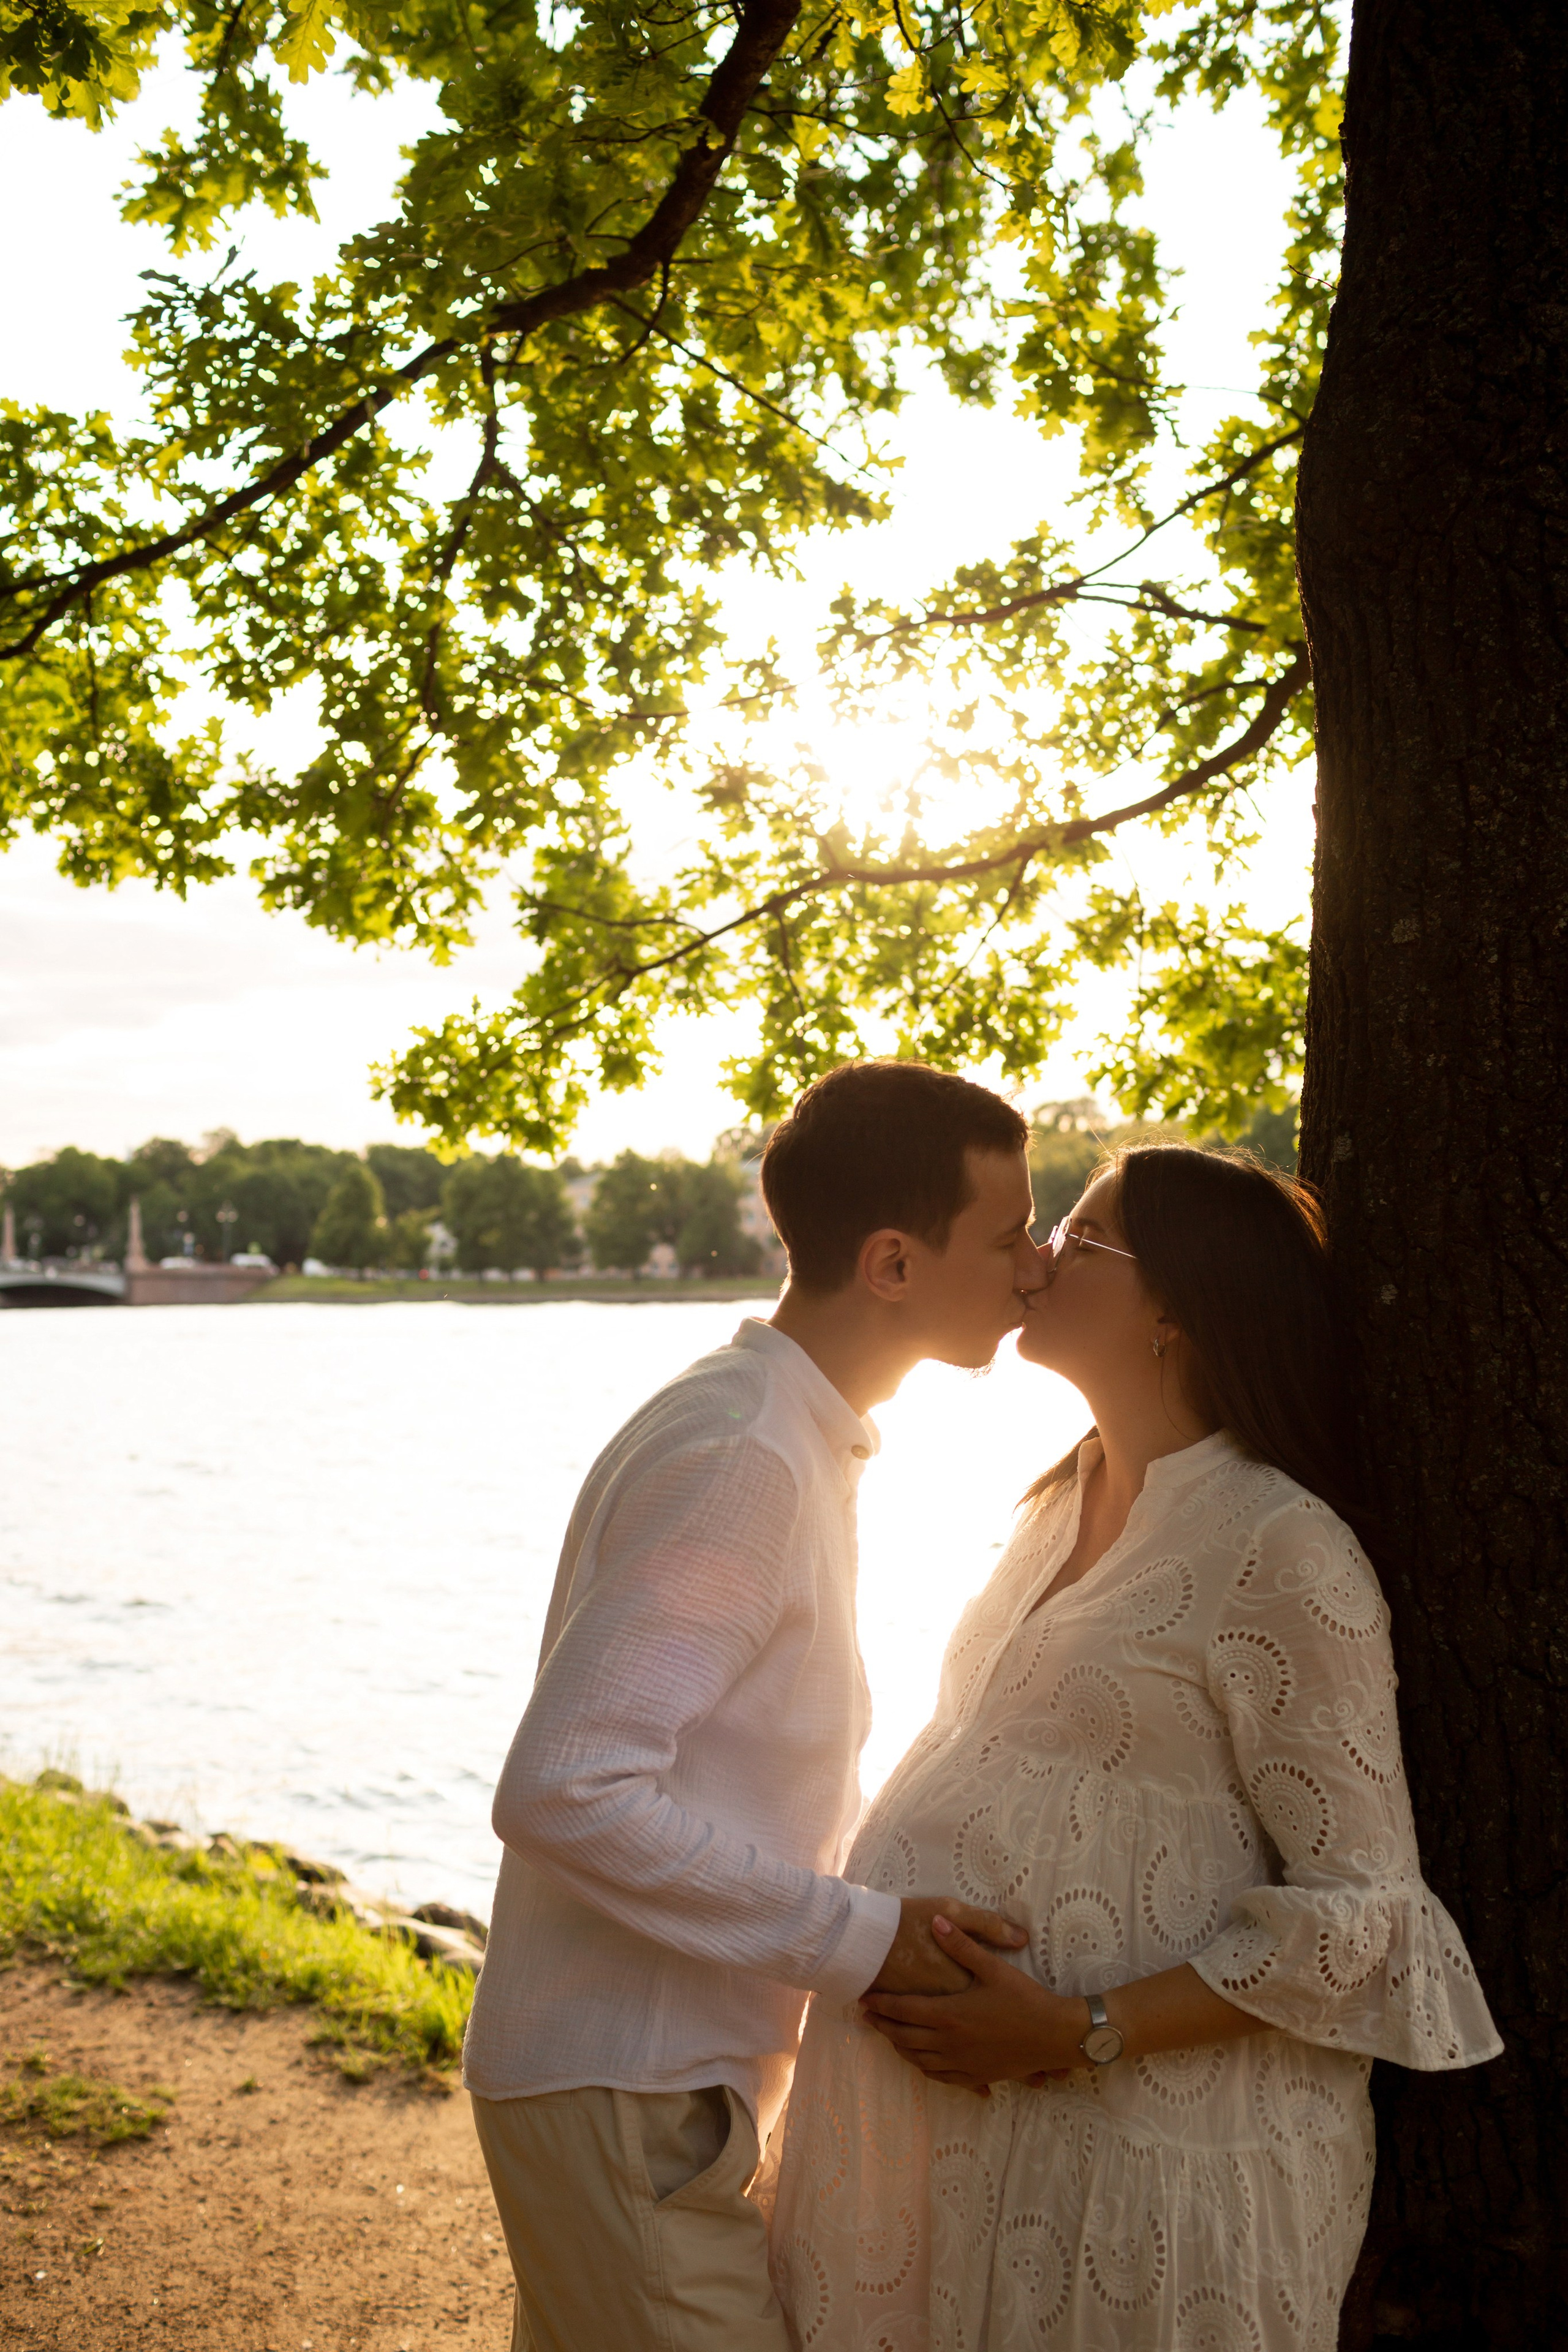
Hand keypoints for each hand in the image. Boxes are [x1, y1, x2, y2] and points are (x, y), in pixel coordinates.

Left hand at [862, 1913, 1086, 2091]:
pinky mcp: (976, 2076)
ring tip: (889, 2038)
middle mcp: (949, 2043)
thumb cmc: (1024, 1999)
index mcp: (950, 2015)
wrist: (1054, 2036)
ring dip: (900, 2048)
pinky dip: (925, 2069)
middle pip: (905, 2038)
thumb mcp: (993, 1968)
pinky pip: (941, 2077)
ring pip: (920, 2061)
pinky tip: (923, 2063)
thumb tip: (935, 1921)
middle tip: (867, 2019)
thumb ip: (961, 1946)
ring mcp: (962, 2063)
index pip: (904, 2010)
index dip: (882, 2005)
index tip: (864, 1999)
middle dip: (883, 2027)